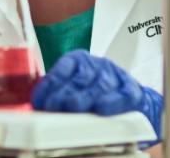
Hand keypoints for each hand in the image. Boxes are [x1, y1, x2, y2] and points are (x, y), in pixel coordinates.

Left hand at [30, 49, 163, 146]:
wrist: (129, 101)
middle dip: (64, 92)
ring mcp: (116, 76)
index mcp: (79, 61)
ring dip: (85, 97)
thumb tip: (38, 107)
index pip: (63, 68)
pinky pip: (122, 95)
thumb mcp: (73, 89)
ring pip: (100, 85)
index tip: (39, 101)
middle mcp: (97, 65)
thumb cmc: (93, 96)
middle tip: (52, 106)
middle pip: (80, 77)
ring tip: (72, 106)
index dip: (50, 84)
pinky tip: (100, 108)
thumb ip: (57, 95)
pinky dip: (111, 102)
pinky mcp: (131, 90)